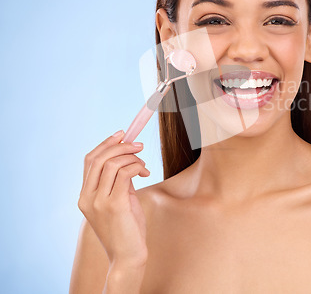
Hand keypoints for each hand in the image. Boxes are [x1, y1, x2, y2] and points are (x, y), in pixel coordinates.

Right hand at [78, 130, 149, 268]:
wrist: (128, 256)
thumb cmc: (127, 228)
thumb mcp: (120, 200)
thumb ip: (119, 181)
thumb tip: (128, 158)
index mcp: (84, 196)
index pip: (90, 160)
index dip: (106, 144)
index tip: (122, 134)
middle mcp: (87, 198)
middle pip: (98, 159)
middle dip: (121, 146)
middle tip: (140, 145)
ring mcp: (98, 202)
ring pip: (112, 164)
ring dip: (132, 157)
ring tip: (144, 165)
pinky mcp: (113, 205)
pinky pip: (124, 174)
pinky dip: (136, 167)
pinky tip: (145, 173)